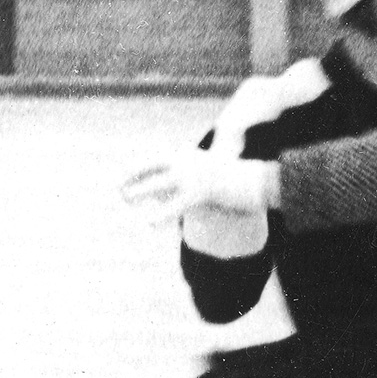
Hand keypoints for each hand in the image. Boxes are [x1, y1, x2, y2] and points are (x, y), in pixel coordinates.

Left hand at [121, 150, 278, 224]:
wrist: (257, 180)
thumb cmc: (236, 180)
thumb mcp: (211, 176)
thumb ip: (191, 182)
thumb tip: (180, 195)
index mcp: (187, 155)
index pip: (153, 160)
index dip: (136, 170)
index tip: (122, 178)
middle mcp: (186, 162)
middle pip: (149, 167)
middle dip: (131, 177)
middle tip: (119, 190)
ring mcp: (192, 176)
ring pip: (157, 184)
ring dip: (138, 191)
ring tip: (125, 199)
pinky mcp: (200, 193)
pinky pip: (175, 205)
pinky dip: (161, 214)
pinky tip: (150, 222)